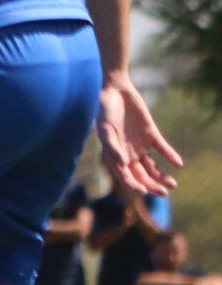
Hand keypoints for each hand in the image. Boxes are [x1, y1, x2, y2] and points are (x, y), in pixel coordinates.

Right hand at [98, 73, 180, 195]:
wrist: (115, 90)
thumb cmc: (105, 110)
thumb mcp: (106, 128)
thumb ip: (112, 146)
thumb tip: (122, 163)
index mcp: (114, 155)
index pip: (124, 175)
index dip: (133, 184)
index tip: (143, 191)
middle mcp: (127, 153)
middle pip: (141, 174)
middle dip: (151, 185)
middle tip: (164, 193)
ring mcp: (140, 144)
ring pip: (152, 166)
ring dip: (161, 176)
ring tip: (172, 185)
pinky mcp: (151, 134)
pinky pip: (162, 148)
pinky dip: (170, 155)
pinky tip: (178, 164)